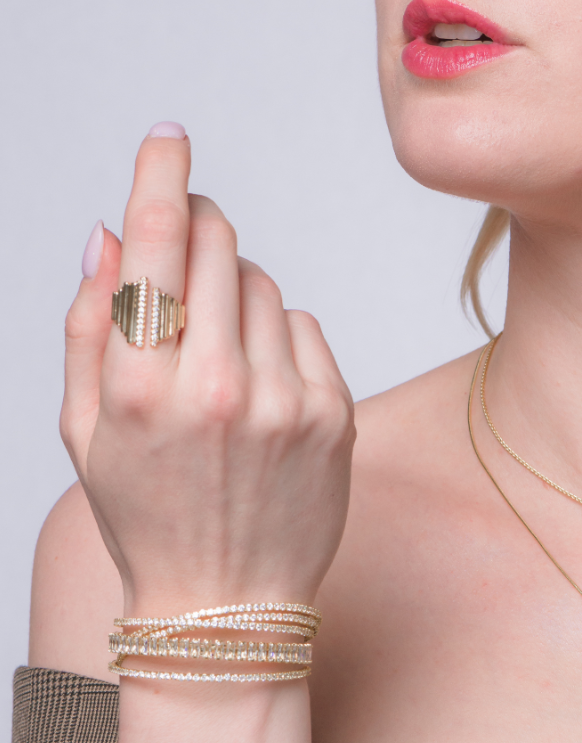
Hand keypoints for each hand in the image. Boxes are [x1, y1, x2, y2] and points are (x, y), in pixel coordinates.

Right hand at [61, 126, 355, 614]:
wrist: (226, 605)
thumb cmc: (146, 514)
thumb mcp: (85, 430)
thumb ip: (90, 325)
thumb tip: (108, 232)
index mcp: (142, 388)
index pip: (155, 247)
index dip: (161, 177)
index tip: (170, 137)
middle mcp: (217, 387)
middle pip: (216, 248)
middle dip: (197, 233)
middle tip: (185, 247)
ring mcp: (284, 400)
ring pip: (264, 285)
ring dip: (236, 297)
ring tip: (218, 363)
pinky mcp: (334, 413)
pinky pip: (305, 327)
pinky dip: (280, 340)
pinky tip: (260, 393)